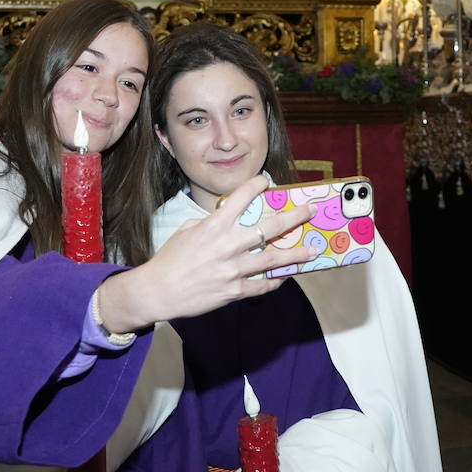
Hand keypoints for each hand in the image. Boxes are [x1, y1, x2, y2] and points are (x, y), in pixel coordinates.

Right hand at [96, 175, 317, 331]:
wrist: (158, 291)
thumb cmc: (169, 259)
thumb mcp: (187, 232)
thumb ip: (209, 224)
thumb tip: (227, 220)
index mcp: (214, 225)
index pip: (242, 198)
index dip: (257, 185)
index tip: (268, 181)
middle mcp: (228, 245)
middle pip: (270, 228)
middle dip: (294, 217)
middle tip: (310, 211)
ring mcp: (233, 269)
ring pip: (274, 259)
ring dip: (296, 254)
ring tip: (313, 250)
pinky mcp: (234, 291)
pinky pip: (262, 285)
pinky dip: (276, 280)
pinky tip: (286, 275)